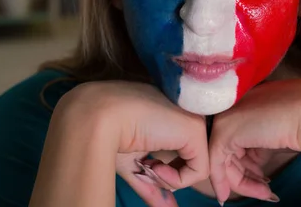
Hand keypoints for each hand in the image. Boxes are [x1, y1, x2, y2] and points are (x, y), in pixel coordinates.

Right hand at [56, 81, 208, 206]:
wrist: (101, 116)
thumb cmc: (111, 135)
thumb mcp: (136, 164)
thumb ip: (153, 184)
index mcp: (173, 118)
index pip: (183, 154)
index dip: (168, 170)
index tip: (147, 168)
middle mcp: (186, 116)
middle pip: (189, 162)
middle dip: (168, 176)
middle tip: (146, 167)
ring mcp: (194, 121)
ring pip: (196, 168)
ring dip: (170, 178)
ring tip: (148, 166)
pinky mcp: (196, 130)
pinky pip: (199, 171)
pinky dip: (177, 180)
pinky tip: (155, 166)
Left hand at [206, 78, 300, 203]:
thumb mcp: (278, 133)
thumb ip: (263, 143)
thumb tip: (256, 160)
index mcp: (247, 102)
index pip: (240, 139)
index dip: (249, 164)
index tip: (263, 182)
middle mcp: (234, 107)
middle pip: (231, 150)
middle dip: (246, 176)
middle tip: (266, 193)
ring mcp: (227, 117)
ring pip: (224, 159)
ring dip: (243, 183)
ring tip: (266, 194)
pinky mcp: (225, 131)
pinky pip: (216, 163)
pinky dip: (221, 182)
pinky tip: (229, 196)